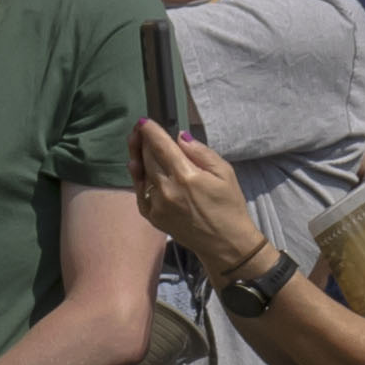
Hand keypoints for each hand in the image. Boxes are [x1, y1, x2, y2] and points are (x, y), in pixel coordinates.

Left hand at [123, 119, 269, 284]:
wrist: (224, 242)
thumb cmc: (229, 205)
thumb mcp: (224, 172)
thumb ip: (200, 153)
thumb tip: (179, 137)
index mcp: (186, 176)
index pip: (161, 147)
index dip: (150, 132)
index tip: (143, 122)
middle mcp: (167, 189)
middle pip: (148, 158)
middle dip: (141, 141)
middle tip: (138, 130)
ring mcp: (157, 205)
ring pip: (142, 174)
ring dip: (138, 157)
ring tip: (136, 143)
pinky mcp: (153, 216)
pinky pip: (141, 192)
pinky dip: (138, 178)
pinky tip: (137, 167)